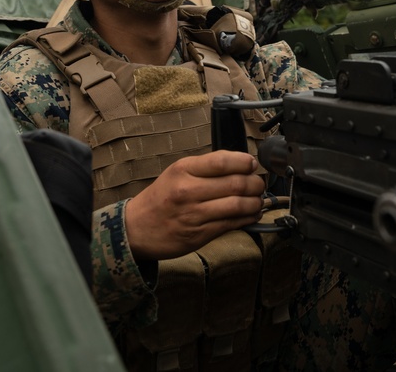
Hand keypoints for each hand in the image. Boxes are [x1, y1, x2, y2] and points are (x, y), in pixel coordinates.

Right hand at [124, 151, 264, 259]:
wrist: (136, 228)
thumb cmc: (160, 199)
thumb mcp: (176, 173)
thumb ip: (205, 168)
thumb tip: (240, 164)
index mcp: (183, 170)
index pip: (222, 161)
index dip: (244, 162)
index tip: (252, 164)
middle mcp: (189, 190)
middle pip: (235, 183)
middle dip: (255, 183)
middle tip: (259, 183)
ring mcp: (195, 214)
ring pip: (238, 205)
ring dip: (255, 202)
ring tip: (258, 199)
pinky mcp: (200, 234)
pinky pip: (231, 224)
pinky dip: (248, 218)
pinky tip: (252, 214)